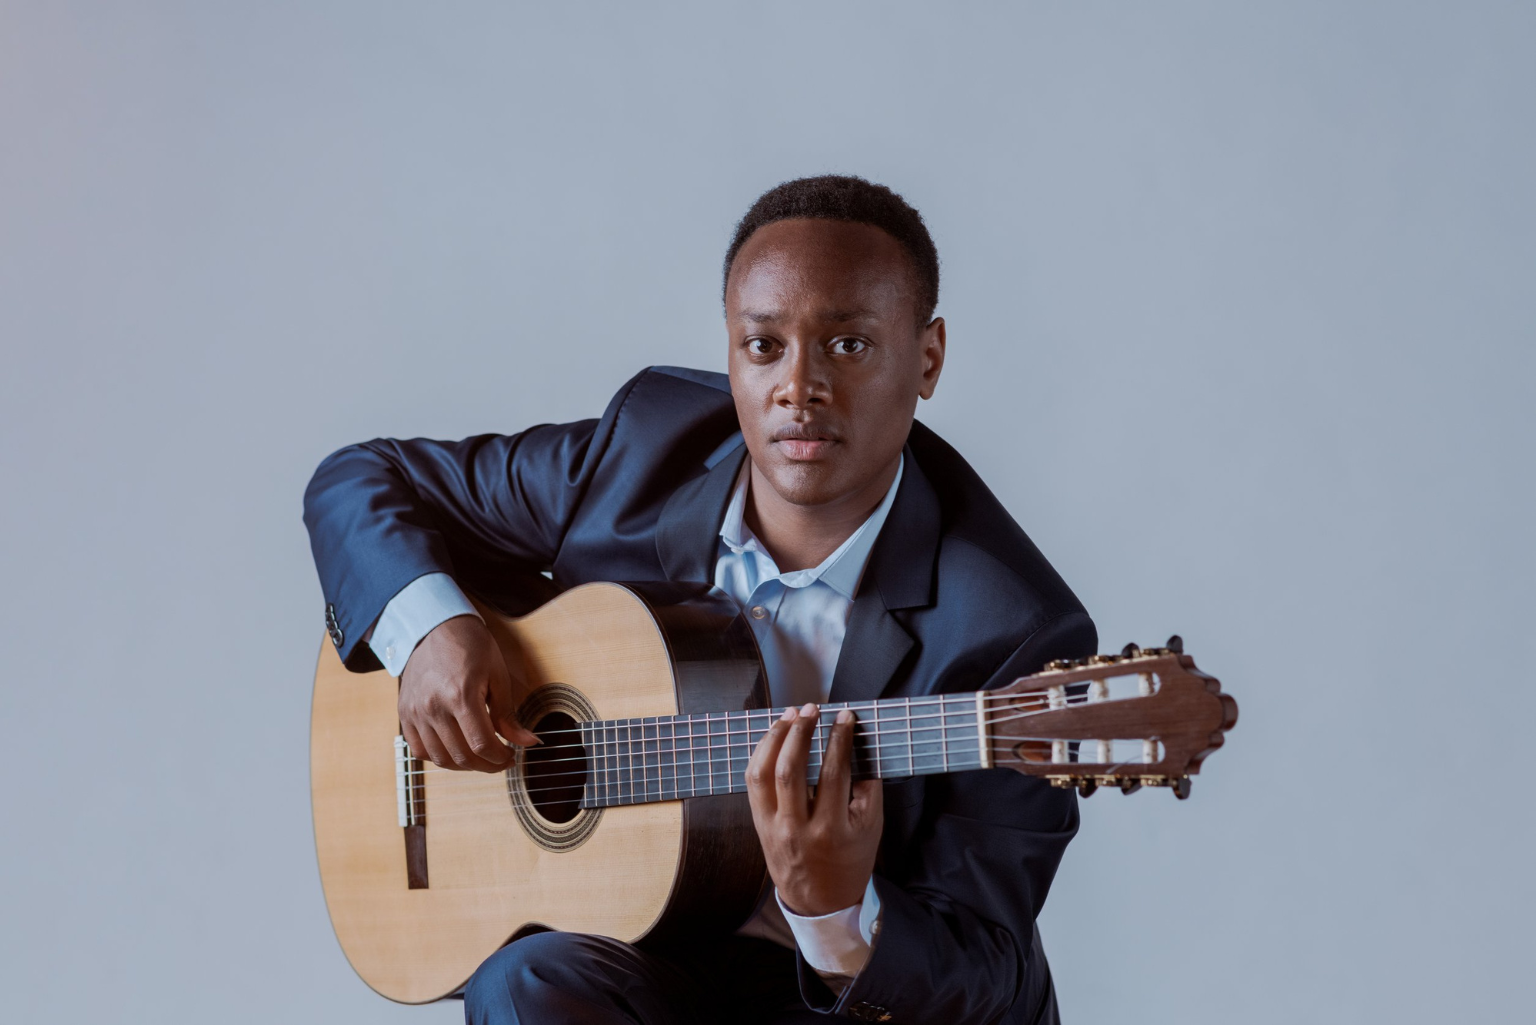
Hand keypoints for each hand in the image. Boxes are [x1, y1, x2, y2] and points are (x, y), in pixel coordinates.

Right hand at [398, 615, 539, 770]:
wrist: (435, 627)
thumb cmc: (470, 646)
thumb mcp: (498, 676)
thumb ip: (508, 715)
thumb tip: (527, 742)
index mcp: (460, 695)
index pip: (481, 744)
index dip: (500, 758)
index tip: (511, 756)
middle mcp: (433, 707)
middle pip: (461, 756)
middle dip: (486, 765)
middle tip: (500, 760)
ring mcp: (415, 712)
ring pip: (439, 758)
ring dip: (464, 765)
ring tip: (480, 756)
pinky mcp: (404, 713)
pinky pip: (419, 749)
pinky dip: (438, 757)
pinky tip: (455, 750)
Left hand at [746, 703, 882, 916]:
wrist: (820, 899)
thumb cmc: (850, 859)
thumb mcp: (871, 828)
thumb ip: (867, 786)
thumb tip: (857, 742)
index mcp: (830, 831)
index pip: (834, 774)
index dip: (839, 739)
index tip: (846, 716)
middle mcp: (796, 829)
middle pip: (790, 770)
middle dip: (800, 731)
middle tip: (812, 708)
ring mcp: (772, 827)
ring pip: (763, 773)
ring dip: (775, 737)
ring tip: (790, 715)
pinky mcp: (758, 824)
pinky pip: (752, 782)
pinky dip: (761, 754)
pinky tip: (774, 736)